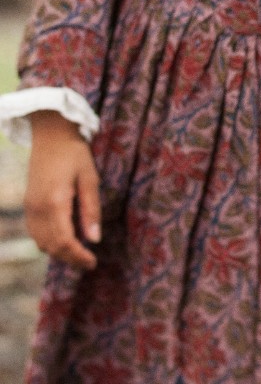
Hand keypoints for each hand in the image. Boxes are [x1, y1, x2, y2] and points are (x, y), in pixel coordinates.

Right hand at [24, 111, 100, 269]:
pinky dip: (49, 241)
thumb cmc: (74, 154)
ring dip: (59, 252)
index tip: (93, 263)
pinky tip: (64, 238)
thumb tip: (94, 239)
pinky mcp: (28, 205)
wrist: (50, 136)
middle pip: (51, 246)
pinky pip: (36, 233)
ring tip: (79, 252)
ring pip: (41, 242)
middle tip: (89, 263)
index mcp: (54, 203)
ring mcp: (29, 208)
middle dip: (70, 258)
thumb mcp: (90, 178)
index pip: (64, 241)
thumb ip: (91, 209)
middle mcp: (37, 210)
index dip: (78, 256)